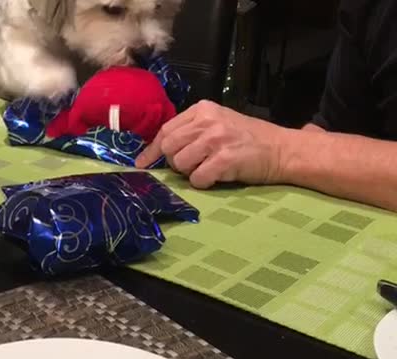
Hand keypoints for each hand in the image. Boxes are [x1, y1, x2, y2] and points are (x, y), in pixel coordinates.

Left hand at [136, 100, 287, 187]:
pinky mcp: (225, 159)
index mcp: (202, 109)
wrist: (282, 149)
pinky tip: (217, 177)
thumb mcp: (218, 123)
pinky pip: (197, 178)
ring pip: (179, 163)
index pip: (165, 130)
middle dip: (174, 161)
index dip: (152, 150)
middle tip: (191, 165)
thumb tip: (158, 149)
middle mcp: (207, 121)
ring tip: (208, 168)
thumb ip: (191, 130)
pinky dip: (203, 182)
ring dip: (190, 172)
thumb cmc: (247, 138)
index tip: (142, 163)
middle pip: (168, 147)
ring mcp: (216, 139)